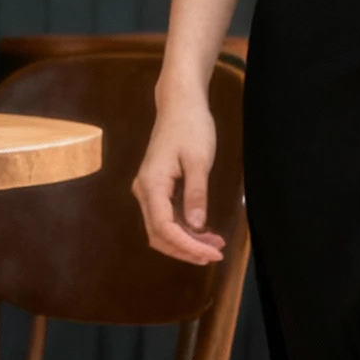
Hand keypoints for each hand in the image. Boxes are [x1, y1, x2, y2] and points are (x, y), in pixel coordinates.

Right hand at [133, 88, 226, 264]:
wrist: (180, 104)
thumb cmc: (191, 127)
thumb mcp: (199, 161)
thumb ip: (197, 194)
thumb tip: (196, 227)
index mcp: (152, 184)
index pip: (164, 228)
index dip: (187, 246)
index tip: (212, 254)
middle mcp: (144, 191)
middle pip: (159, 234)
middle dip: (186, 249)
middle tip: (215, 254)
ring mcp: (148, 190)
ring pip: (162, 228)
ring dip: (186, 241)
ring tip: (214, 246)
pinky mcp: (157, 188)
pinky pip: (166, 216)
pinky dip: (184, 228)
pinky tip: (205, 232)